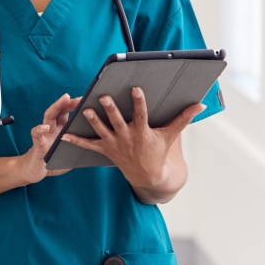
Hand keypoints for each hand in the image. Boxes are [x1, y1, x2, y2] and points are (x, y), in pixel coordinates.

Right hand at [18, 94, 80, 183]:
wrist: (36, 171)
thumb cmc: (55, 160)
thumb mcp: (71, 150)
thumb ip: (81, 144)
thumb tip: (100, 142)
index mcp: (61, 128)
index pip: (67, 111)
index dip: (76, 104)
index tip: (89, 99)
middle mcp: (52, 127)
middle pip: (59, 110)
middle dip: (68, 101)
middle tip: (79, 97)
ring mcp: (44, 134)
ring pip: (48, 116)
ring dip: (56, 106)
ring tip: (64, 99)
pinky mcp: (37, 143)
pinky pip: (37, 134)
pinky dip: (40, 129)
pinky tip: (45, 127)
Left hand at [61, 87, 205, 201]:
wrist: (148, 176)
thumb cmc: (159, 151)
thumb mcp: (171, 135)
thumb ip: (183, 118)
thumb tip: (200, 105)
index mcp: (142, 132)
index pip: (141, 114)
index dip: (139, 102)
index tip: (136, 88)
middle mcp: (127, 137)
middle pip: (117, 121)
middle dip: (111, 110)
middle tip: (104, 97)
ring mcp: (115, 144)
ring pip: (102, 131)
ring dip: (93, 121)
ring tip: (85, 110)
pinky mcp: (105, 150)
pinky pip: (89, 146)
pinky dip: (77, 141)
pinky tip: (65, 135)